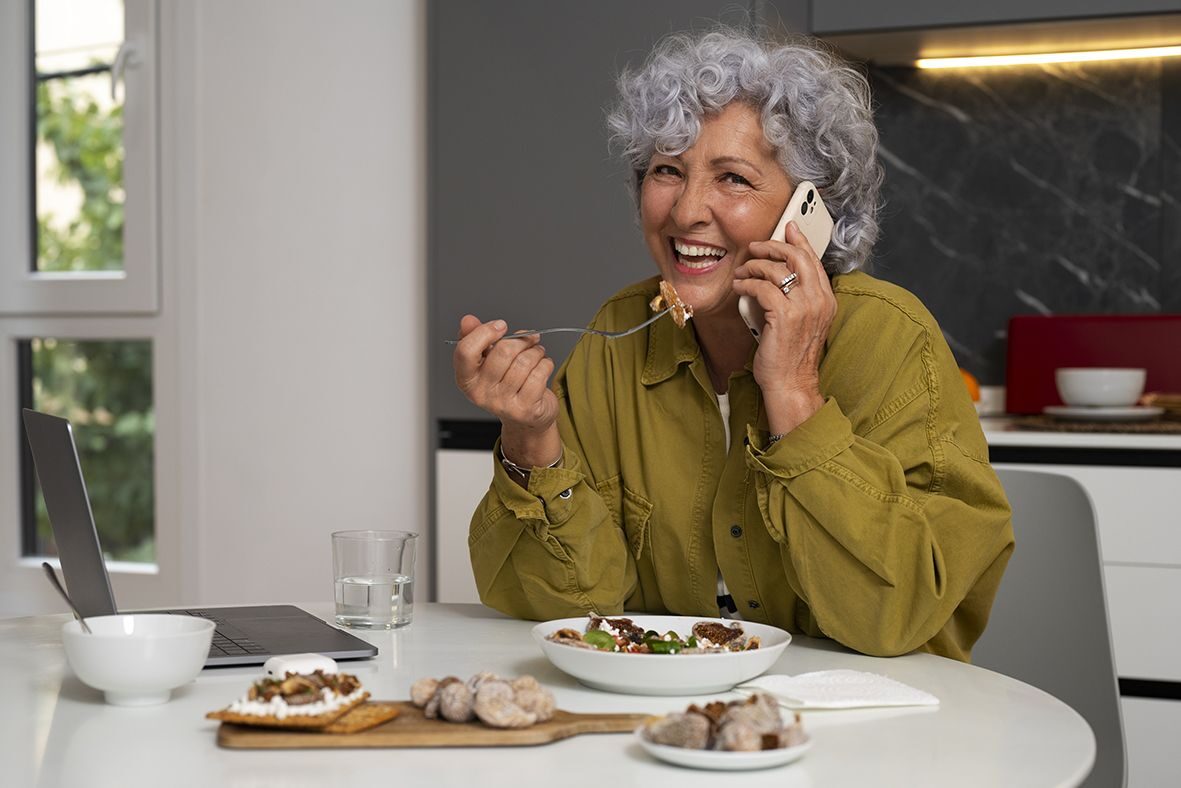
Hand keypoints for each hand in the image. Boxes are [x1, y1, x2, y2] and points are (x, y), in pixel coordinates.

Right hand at [452, 315, 560, 464]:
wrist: (526, 419)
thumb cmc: (506, 385)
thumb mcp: (486, 362)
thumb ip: (474, 338)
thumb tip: (467, 320)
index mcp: (466, 380)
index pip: (465, 351)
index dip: (484, 332)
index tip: (501, 326)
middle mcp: (481, 394)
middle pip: (503, 352)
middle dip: (521, 340)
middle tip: (530, 339)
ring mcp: (503, 404)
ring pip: (524, 362)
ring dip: (536, 351)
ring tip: (538, 353)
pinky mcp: (525, 409)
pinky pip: (539, 374)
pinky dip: (546, 364)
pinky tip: (544, 366)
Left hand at [732, 222, 834, 431]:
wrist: (790, 383)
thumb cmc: (791, 355)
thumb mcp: (802, 321)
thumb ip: (798, 297)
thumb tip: (779, 274)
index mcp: (826, 300)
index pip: (813, 260)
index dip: (799, 240)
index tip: (788, 228)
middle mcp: (819, 300)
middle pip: (797, 257)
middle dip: (773, 247)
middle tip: (755, 247)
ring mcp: (803, 307)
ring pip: (777, 269)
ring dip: (754, 266)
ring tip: (742, 272)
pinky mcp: (784, 315)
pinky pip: (762, 287)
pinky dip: (746, 283)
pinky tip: (739, 286)